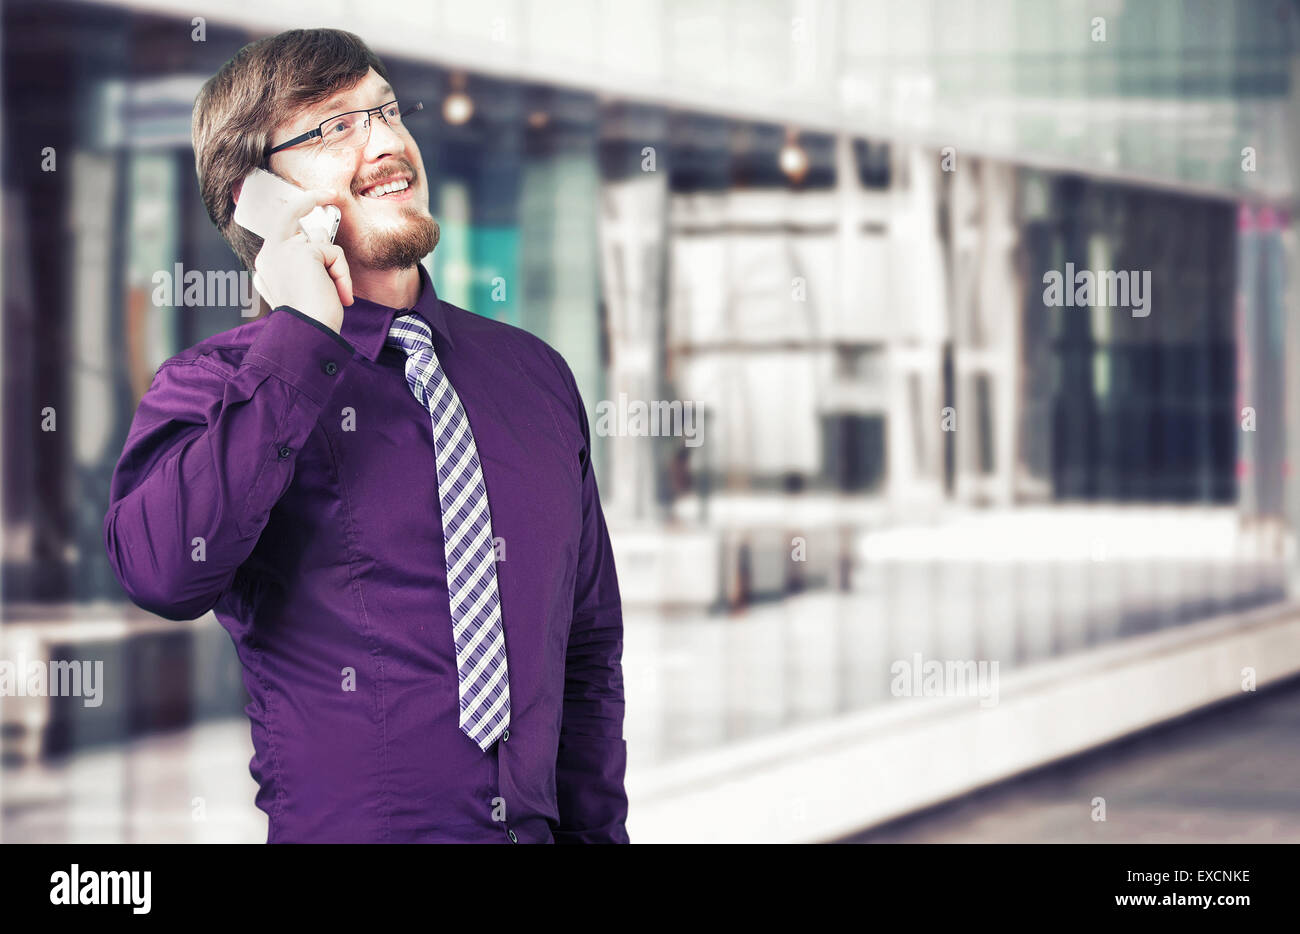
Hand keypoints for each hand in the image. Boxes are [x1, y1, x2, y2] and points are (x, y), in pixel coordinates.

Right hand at [250, 187, 352, 333]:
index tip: (312, 197)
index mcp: (265, 266)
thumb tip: (315, 242)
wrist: (309, 334)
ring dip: (335, 268)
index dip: (296, 210)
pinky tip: (339, 295)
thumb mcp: (302, 290)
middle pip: (290, 214)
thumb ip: (302, 265)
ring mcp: (282, 250)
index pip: (278, 229)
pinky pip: (333, 252)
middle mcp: (267, 255)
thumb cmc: (311, 320)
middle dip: (309, 198)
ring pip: (320, 241)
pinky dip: (342, 273)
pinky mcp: (301, 251)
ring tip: (336, 294)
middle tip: (328, 193)